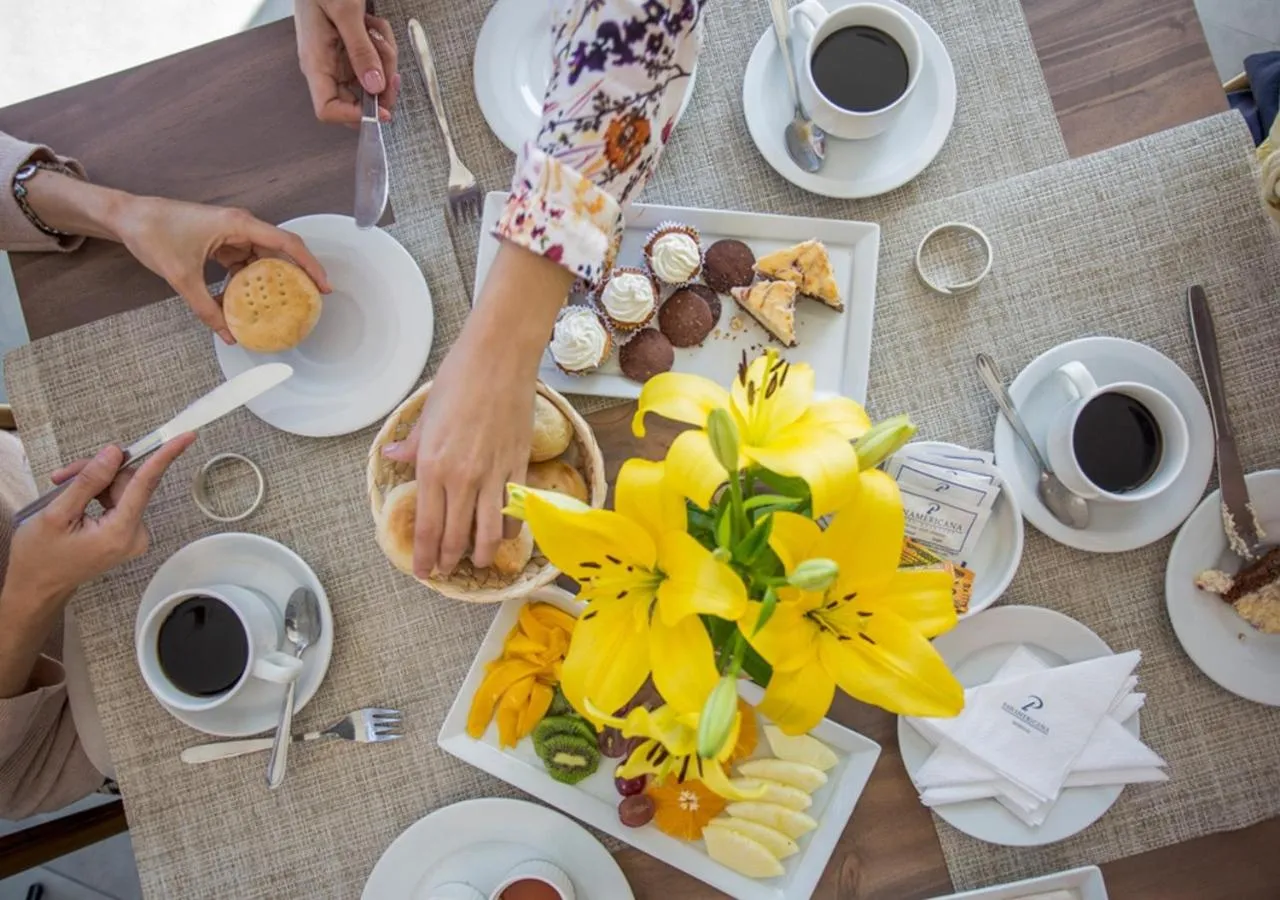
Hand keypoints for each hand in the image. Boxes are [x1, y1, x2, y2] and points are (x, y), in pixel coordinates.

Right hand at [4, 436, 194, 613]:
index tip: (184, 438)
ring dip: (94, 482)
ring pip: (122, 489)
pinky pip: (120, 501)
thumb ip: (89, 482)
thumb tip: (114, 454)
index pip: (145, 485)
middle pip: (128, 483)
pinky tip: (77, 498)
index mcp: (118, 533)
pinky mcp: (127, 534)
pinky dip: (98, 493)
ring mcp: (133, 536)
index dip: (164, 457)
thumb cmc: (40, 557)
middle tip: (64, 474)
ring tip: (64, 487)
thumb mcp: (56, 515)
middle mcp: (134, 535)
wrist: (36, 586)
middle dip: (97, 472)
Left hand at [112, 197, 331, 343]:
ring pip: (262, 258)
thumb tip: (227, 333)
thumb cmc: (153, 232)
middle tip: (308, 301)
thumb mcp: (182, 276)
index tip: (324, 287)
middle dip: (296, 276)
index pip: (287, 243)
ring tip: (280, 304)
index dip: (310, 266)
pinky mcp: (220, 241)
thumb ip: (206, 308)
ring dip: (269, 280)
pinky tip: (247, 299)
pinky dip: (247, 280)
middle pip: (280, 251)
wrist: (127, 216)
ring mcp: (230, 233)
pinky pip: (243, 262)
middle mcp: (240, 225)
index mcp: (238, 224)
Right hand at [295, 0, 399, 125]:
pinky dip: (383, 47)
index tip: (380, 111)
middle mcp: (328, 67)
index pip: (328, 110)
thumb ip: (361, 50)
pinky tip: (373, 26)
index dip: (354, 117)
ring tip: (375, 30)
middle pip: (359, 101)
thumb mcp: (345, 12)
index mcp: (316, 63)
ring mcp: (342, 61)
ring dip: (385, 59)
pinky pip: (377, 62)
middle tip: (391, 65)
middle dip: (382, 87)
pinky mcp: (353, 52)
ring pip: (373, 82)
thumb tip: (375, 87)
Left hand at [382, 330, 534, 576]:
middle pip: (455, 537)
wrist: (500, 357)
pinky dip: (510, 530)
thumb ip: (412, 444)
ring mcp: (494, 474)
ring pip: (490, 533)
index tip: (423, 571)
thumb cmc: (459, 378)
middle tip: (445, 570)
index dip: (425, 556)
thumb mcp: (425, 412)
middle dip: (448, 560)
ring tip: (477, 561)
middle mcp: (462, 477)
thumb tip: (392, 458)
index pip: (427, 527)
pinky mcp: (519, 466)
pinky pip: (515, 510)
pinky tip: (504, 533)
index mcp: (432, 466)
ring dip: (482, 555)